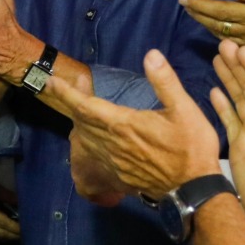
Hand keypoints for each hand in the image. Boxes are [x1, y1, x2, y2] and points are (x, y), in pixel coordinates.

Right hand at [0, 158, 21, 240]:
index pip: (6, 225)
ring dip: (7, 238)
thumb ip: (6, 195)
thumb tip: (23, 202)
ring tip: (18, 234)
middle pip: (1, 235)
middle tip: (29, 234)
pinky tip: (5, 232)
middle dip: (15, 236)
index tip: (31, 228)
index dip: (18, 229)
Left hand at [51, 49, 221, 201]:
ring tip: (85, 107)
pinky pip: (94, 156)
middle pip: (81, 121)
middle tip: (75, 84)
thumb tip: (151, 55)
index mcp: (123, 125)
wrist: (194, 189)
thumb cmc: (191, 148)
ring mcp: (113, 162)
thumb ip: (165, 81)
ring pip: (85, 139)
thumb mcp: (185, 110)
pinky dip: (89, 142)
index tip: (50, 82)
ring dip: (80, 121)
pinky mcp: (119, 175)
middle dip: (73, 101)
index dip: (66, 93)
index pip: (85, 106)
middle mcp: (112, 144)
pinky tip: (97, 136)